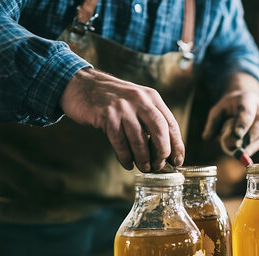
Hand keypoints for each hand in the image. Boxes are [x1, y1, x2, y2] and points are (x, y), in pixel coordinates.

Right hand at [59, 68, 184, 171]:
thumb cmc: (112, 99)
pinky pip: (120, 142)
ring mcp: (123, 107)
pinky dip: (125, 156)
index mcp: (152, 97)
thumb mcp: (137, 101)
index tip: (177, 161)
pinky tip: (127, 163)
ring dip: (143, 158)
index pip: (171, 124)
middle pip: (160, 131)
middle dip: (162, 152)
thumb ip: (151, 118)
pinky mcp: (106, 115)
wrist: (81, 84)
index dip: (177, 145)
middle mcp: (140, 100)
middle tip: (159, 166)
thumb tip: (166, 148)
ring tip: (144, 168)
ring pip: (139, 139)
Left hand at [202, 90, 258, 155]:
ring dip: (253, 145)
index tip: (236, 135)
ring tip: (242, 154)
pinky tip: (247, 152)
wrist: (245, 103)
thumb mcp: (218, 110)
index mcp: (247, 99)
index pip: (247, 112)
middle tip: (240, 149)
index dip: (242, 124)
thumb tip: (207, 137)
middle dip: (251, 136)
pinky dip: (255, 147)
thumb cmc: (229, 108)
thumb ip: (212, 123)